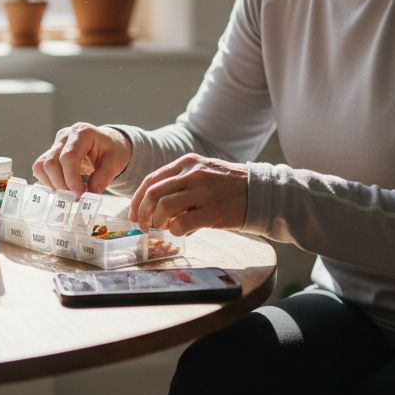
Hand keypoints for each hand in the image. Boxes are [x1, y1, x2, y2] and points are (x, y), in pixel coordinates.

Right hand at [32, 123, 131, 194]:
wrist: (108, 144)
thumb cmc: (112, 150)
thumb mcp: (115, 163)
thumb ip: (102, 178)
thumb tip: (89, 196)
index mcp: (82, 133)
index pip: (68, 156)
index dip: (71, 178)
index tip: (80, 194)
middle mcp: (65, 136)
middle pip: (51, 162)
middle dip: (62, 184)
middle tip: (76, 197)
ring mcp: (55, 144)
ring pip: (41, 166)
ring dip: (53, 184)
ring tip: (69, 194)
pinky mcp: (50, 154)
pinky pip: (39, 169)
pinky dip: (48, 182)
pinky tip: (63, 188)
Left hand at [130, 153, 247, 235]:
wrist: (261, 192)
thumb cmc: (230, 187)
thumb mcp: (204, 174)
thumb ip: (180, 185)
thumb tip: (156, 208)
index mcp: (188, 163)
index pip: (152, 179)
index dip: (137, 199)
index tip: (133, 213)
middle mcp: (194, 174)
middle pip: (153, 193)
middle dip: (142, 212)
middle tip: (143, 225)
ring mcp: (203, 192)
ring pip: (163, 208)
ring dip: (157, 222)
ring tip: (163, 228)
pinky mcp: (212, 211)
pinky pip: (181, 224)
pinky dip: (175, 231)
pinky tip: (182, 232)